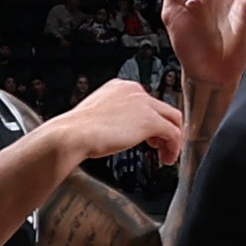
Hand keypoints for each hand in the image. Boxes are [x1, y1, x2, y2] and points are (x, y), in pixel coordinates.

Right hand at [65, 80, 183, 167]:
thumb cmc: (77, 130)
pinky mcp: (150, 120)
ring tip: (166, 155)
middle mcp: (134, 90)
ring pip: (173, 118)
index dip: (152, 121)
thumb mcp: (97, 116)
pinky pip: (173, 133)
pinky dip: (174, 147)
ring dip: (172, 139)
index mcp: (120, 86)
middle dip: (165, 129)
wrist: (72, 134)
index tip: (150, 136)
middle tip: (161, 146)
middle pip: (163, 108)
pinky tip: (167, 158)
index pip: (147, 102)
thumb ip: (114, 117)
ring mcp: (144, 103)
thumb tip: (123, 132)